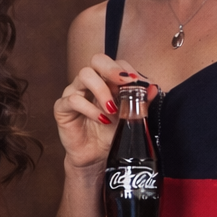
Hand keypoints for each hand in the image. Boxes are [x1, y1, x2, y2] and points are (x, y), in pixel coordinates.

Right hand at [55, 55, 157, 169]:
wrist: (95, 156)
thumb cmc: (110, 133)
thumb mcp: (130, 117)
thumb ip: (141, 102)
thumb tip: (153, 88)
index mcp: (105, 81)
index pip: (114, 63)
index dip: (126, 70)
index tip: (139, 83)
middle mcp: (88, 83)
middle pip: (97, 60)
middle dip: (113, 69)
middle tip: (125, 82)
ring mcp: (73, 92)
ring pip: (84, 75)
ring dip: (102, 90)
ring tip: (112, 108)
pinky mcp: (62, 108)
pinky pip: (74, 100)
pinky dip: (90, 109)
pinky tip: (102, 120)